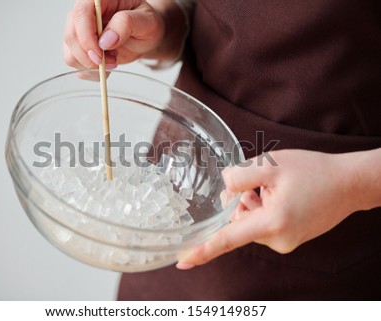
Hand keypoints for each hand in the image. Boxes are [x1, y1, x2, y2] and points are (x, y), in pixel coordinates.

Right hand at [63, 0, 164, 69]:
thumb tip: (105, 40)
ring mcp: (79, 31)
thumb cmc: (145, 23)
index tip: (100, 56)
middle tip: (112, 62)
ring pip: (70, 53)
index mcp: (99, 0)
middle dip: (89, 56)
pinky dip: (90, 72)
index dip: (87, 38)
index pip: (81, 14)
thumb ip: (126, 24)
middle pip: (71, 36)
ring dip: (91, 65)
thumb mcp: (146, 21)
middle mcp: (85, 13)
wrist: (144, 35)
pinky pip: (75, 64)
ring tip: (113, 61)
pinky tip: (106, 67)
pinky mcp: (79, 47)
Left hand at [177, 149, 363, 269]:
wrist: (348, 184)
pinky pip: (261, 224)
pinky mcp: (288, 239)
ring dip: (251, 203)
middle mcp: (277, 240)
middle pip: (237, 223)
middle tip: (257, 185)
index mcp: (272, 223)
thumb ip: (239, 176)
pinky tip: (275, 195)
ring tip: (272, 188)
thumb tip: (224, 189)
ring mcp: (284, 243)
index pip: (228, 240)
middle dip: (238, 202)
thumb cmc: (314, 172)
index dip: (203, 250)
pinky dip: (261, 209)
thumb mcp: (271, 164)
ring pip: (248, 222)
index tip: (182, 260)